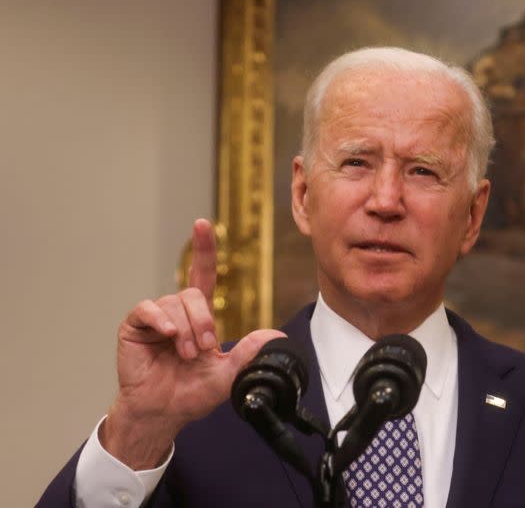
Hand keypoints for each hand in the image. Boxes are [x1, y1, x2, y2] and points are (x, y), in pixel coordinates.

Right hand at [101, 218, 283, 469]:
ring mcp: (155, 319)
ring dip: (185, 330)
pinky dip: (161, 319)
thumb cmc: (191, 394)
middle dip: (204, 320)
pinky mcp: (135, 327)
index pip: (203, 274)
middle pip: (193, 293)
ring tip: (185, 355)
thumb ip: (248, 354)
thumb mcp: (228, 375)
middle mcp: (177, 312)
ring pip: (174, 303)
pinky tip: (167, 334)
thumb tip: (276, 335)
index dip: (203, 249)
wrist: (163, 413)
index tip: (203, 224)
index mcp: (198, 317)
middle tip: (203, 349)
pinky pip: (148, 309)